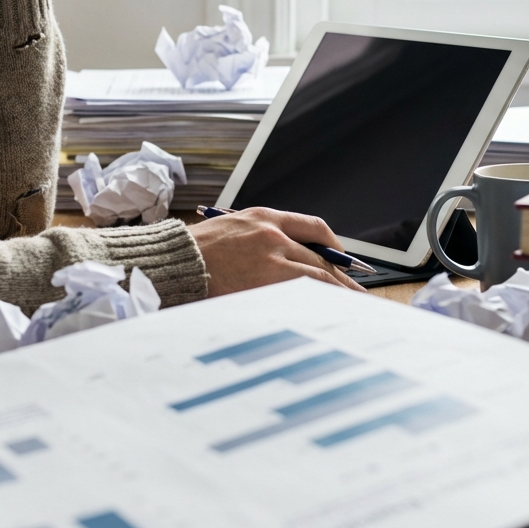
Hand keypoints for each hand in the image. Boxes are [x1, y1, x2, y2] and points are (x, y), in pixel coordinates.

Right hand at [189, 208, 367, 296]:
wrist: (172, 263)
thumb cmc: (192, 253)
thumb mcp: (228, 232)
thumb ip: (257, 240)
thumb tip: (284, 258)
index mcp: (263, 217)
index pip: (312, 226)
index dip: (332, 245)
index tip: (341, 259)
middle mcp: (272, 232)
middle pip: (321, 254)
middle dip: (342, 274)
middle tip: (356, 289)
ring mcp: (272, 256)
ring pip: (319, 274)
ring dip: (340, 290)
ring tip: (352, 304)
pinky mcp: (268, 279)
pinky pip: (305, 290)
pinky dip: (322, 299)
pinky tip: (330, 309)